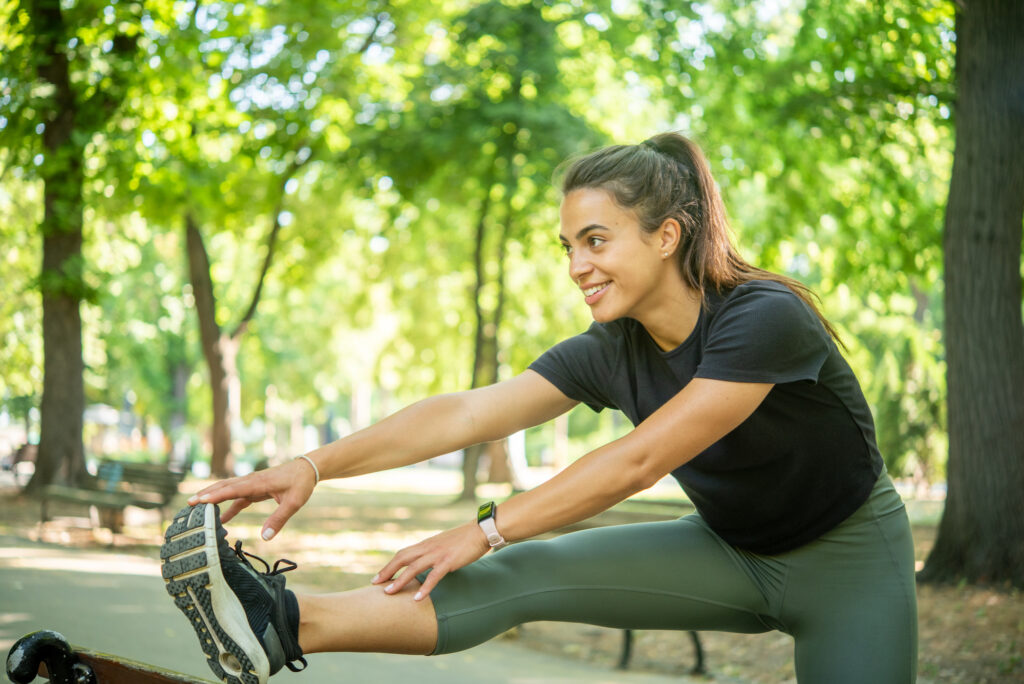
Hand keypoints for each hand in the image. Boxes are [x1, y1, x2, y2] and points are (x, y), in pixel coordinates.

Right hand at [187, 458, 317, 539]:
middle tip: (189, 504)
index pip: (233, 489)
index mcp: (258, 483)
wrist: (307, 469)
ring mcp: (252, 484)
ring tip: (195, 507)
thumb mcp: (294, 502)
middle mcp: (251, 481)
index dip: (216, 496)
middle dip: (207, 494)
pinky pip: (237, 498)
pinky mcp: (255, 489)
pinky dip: (228, 506)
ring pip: (228, 490)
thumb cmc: (301, 483)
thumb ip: (279, 519)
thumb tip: (265, 537)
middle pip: (224, 487)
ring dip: (213, 497)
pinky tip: (221, 519)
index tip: (200, 501)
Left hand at [372, 522, 490, 600]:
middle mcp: (428, 547)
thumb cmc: (465, 538)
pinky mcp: (448, 561)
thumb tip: (428, 563)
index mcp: (427, 544)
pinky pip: (433, 577)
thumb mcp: (445, 544)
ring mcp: (437, 554)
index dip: (390, 565)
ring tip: (388, 594)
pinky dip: (424, 588)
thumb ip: (434, 552)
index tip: (379, 576)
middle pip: (402, 558)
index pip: (403, 553)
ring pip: (413, 568)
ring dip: (399, 581)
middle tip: (374, 584)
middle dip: (387, 571)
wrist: (481, 530)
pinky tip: (417, 599)